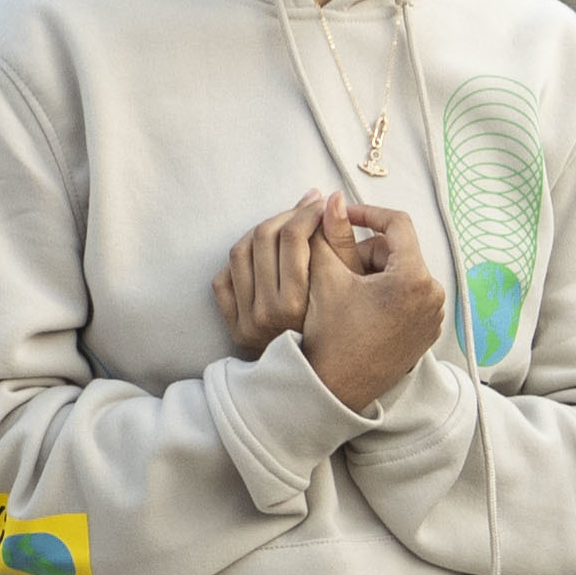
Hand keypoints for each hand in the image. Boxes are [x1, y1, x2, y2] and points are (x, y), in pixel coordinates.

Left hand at [212, 192, 344, 358]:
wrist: (328, 377)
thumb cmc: (351, 328)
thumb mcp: (352, 287)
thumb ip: (340, 240)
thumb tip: (331, 197)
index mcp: (295, 306)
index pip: (293, 239)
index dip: (306, 212)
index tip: (320, 202)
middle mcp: (264, 314)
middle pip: (263, 239)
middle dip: (286, 215)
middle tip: (304, 208)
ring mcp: (244, 321)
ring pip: (239, 252)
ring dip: (262, 231)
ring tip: (285, 225)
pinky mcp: (233, 326)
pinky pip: (223, 279)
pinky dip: (240, 261)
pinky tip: (263, 253)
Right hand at [299, 199, 444, 411]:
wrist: (336, 388)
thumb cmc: (330, 334)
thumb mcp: (326, 276)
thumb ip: (330, 233)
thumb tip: (332, 198)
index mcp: (414, 277)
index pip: (396, 223)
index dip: (366, 213)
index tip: (341, 216)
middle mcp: (434, 295)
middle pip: (398, 251)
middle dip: (365, 252)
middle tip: (336, 267)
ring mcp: (435, 315)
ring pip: (402, 273)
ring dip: (373, 272)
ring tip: (345, 291)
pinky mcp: (429, 331)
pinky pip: (409, 296)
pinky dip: (385, 292)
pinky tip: (359, 307)